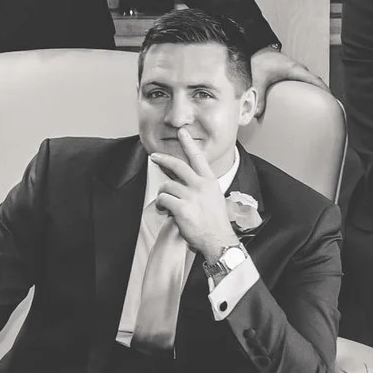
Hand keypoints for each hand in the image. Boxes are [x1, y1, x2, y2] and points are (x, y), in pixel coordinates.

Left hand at [145, 130, 238, 260]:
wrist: (218, 239)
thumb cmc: (214, 222)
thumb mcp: (213, 197)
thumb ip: (200, 186)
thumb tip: (180, 179)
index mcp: (210, 182)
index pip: (198, 158)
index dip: (189, 144)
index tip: (182, 133)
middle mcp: (201, 185)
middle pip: (178, 165)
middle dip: (163, 159)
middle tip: (154, 157)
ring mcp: (191, 196)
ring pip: (167, 185)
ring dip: (163, 194)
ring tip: (167, 204)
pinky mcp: (182, 208)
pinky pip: (163, 199)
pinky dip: (161, 205)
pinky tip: (165, 211)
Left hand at [247, 46, 325, 117]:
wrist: (259, 50)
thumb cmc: (261, 61)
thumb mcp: (259, 80)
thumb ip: (258, 96)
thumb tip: (257, 113)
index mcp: (295, 69)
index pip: (315, 80)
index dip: (325, 90)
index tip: (332, 100)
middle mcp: (299, 69)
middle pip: (317, 81)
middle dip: (324, 92)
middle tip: (330, 106)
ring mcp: (298, 70)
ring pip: (312, 80)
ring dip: (317, 90)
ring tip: (322, 104)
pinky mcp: (294, 72)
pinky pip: (306, 80)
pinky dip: (310, 87)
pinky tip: (308, 97)